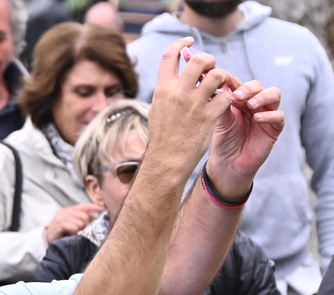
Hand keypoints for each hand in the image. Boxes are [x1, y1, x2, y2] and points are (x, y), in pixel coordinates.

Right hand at [44, 203, 103, 242]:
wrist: (47, 240)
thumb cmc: (61, 234)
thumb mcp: (73, 225)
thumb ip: (82, 220)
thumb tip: (94, 216)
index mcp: (68, 210)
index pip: (83, 206)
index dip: (93, 207)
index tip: (103, 208)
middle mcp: (64, 211)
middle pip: (83, 215)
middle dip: (85, 224)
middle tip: (80, 230)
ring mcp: (61, 216)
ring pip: (80, 221)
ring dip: (78, 229)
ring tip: (73, 233)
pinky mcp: (59, 223)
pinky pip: (74, 227)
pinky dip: (74, 232)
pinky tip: (70, 234)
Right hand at [146, 38, 237, 175]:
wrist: (166, 160)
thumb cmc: (162, 137)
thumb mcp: (157, 109)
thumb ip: (166, 91)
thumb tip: (174, 76)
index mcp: (163, 89)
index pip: (170, 55)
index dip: (181, 44)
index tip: (190, 42)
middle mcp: (178, 93)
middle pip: (199, 60)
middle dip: (210, 60)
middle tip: (212, 68)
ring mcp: (194, 104)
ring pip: (217, 75)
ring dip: (222, 78)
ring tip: (220, 87)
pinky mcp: (209, 116)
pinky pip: (226, 96)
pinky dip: (227, 98)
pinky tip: (223, 104)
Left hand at [206, 79, 283, 197]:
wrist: (229, 164)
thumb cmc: (223, 141)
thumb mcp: (219, 121)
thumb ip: (221, 104)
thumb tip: (217, 86)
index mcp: (239, 99)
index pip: (240, 84)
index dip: (233, 81)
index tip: (224, 81)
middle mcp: (254, 103)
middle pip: (258, 86)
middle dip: (248, 88)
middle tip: (237, 95)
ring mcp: (266, 113)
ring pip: (274, 95)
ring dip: (262, 97)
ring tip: (250, 105)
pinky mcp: (275, 127)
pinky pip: (278, 116)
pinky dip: (269, 115)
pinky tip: (257, 118)